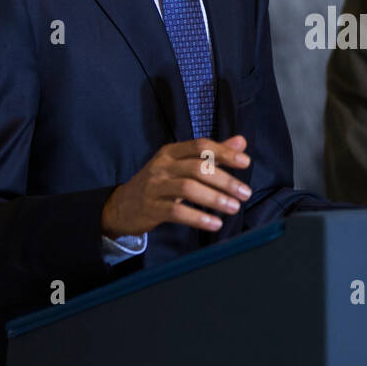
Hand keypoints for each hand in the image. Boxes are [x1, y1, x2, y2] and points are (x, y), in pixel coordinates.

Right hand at [101, 136, 251, 236]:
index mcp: (171, 152)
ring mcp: (155, 186)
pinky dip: (198, 218)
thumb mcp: (182, 165)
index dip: (224, 152)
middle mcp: (162, 166)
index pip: (200, 146)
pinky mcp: (151, 208)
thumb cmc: (159, 183)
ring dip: (215, 199)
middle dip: (225, 180)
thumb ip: (212, 154)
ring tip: (234, 207)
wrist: (121, 206)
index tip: (245, 162)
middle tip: (245, 193)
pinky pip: (177, 211)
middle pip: (197, 167)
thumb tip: (241, 142)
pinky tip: (214, 223)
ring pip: (188, 188)